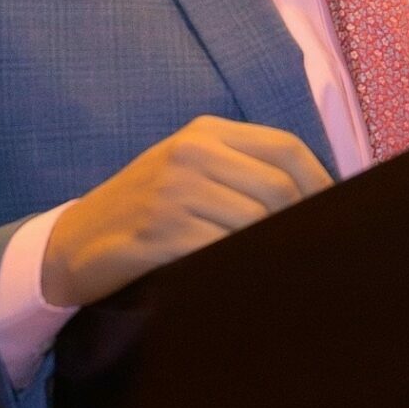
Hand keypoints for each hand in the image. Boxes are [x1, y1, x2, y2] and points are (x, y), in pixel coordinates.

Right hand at [41, 116, 331, 306]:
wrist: (72, 244)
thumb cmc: (144, 210)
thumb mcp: (189, 171)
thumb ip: (240, 171)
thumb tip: (317, 196)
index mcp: (204, 132)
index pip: (285, 148)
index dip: (321, 181)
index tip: (336, 212)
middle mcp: (190, 153)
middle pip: (278, 187)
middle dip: (299, 222)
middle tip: (306, 249)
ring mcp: (172, 192)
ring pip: (255, 221)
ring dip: (272, 248)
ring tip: (276, 264)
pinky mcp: (158, 233)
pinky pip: (222, 249)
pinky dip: (240, 265)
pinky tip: (240, 275)